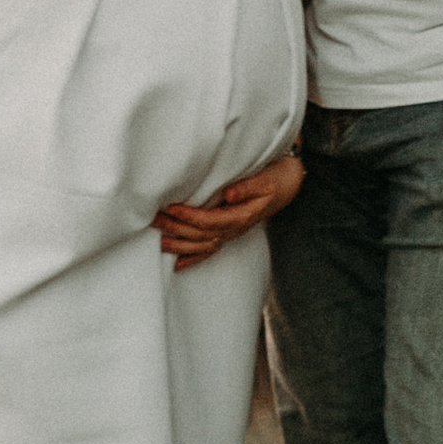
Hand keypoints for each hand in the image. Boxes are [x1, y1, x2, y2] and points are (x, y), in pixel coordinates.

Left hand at [155, 150, 304, 271]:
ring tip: (159, 241)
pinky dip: (193, 258)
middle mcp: (235, 228)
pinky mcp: (228, 232)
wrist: (288, 185)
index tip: (172, 208)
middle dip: (177, 229)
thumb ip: (248, 187)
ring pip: (203, 244)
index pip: (212, 220)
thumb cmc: (276, 179)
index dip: (191, 216)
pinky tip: (178, 264)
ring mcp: (231, 232)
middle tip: (154, 220)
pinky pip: (210, 249)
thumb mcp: (267, 179)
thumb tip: (228, 194)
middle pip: (202, 234)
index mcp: (243, 215)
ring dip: (180, 244)